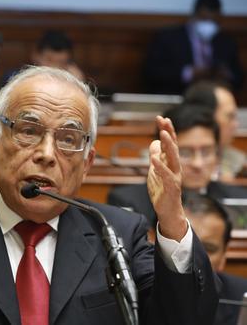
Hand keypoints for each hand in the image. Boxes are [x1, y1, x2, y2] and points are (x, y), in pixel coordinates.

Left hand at [147, 116, 186, 240]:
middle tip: (164, 120)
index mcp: (170, 162)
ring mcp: (175, 177)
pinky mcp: (172, 187)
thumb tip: (154, 142)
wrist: (167, 210)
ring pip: (173, 158)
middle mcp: (175, 167)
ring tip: (162, 134)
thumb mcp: (155, 170)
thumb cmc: (162, 190)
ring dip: (168, 145)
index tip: (161, 118)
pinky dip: (160, 167)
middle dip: (169, 132)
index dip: (166, 130)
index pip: (169, 143)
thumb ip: (156, 156)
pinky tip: (154, 159)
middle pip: (173, 146)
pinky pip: (166, 175)